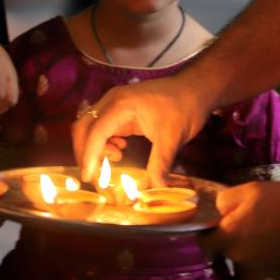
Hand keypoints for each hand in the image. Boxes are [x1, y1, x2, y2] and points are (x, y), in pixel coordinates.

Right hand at [72, 75, 208, 182]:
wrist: (196, 89)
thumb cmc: (184, 108)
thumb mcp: (172, 139)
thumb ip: (160, 165)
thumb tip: (157, 190)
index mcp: (122, 105)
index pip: (96, 132)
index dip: (89, 156)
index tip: (90, 177)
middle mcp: (112, 101)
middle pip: (84, 126)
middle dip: (85, 152)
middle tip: (96, 174)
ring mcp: (115, 103)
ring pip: (90, 126)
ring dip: (93, 146)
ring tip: (116, 159)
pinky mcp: (120, 108)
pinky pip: (101, 126)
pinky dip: (102, 141)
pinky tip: (119, 150)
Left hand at [201, 181, 279, 279]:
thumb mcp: (249, 190)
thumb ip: (225, 201)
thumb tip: (219, 210)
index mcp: (230, 239)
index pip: (205, 244)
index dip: (208, 233)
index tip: (217, 224)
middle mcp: (242, 260)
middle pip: (230, 249)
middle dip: (236, 236)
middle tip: (253, 218)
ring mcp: (263, 271)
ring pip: (251, 258)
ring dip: (256, 246)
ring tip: (275, 227)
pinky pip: (270, 264)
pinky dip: (273, 255)